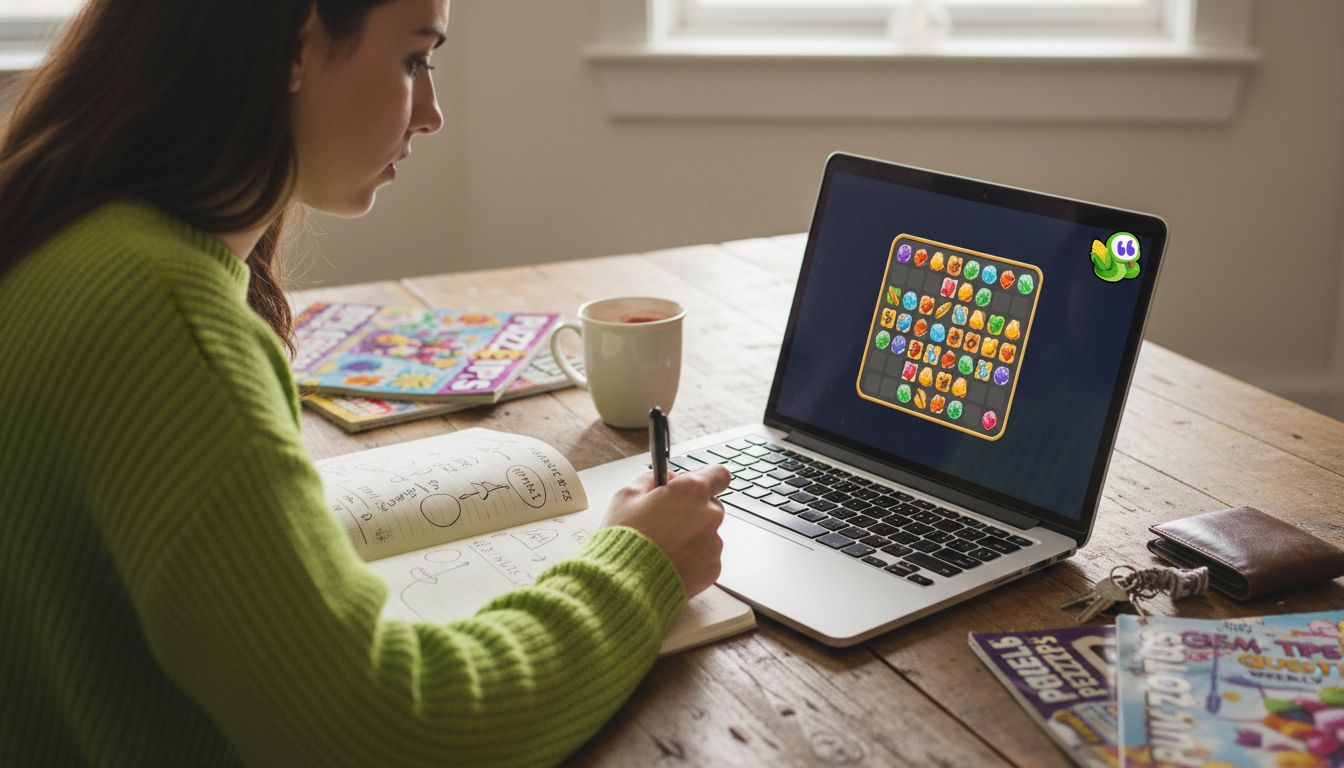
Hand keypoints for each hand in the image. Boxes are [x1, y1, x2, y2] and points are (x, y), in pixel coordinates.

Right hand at [601, 464, 730, 597]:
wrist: (625, 583)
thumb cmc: (624, 538)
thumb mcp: (626, 496)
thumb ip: (650, 480)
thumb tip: (665, 479)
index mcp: (692, 491)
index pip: (718, 474)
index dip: (707, 479)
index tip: (696, 485)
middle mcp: (710, 514)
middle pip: (711, 506)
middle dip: (693, 511)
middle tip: (666, 522)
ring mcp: (714, 543)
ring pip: (707, 534)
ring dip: (691, 537)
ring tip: (663, 548)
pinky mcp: (713, 568)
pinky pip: (705, 557)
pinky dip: (692, 559)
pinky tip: (670, 562)